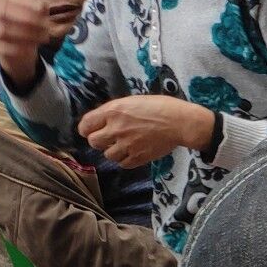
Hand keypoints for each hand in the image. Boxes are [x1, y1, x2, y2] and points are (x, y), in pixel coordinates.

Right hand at [0, 0, 58, 86]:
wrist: (16, 49)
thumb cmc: (24, 24)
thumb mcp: (31, 12)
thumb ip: (36, 6)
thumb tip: (42, 6)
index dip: (25, 2)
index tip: (42, 9)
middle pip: (3, 12)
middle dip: (27, 18)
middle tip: (45, 26)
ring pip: (3, 31)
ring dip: (27, 34)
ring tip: (44, 37)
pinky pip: (5, 48)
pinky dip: (20, 48)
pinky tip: (33, 48)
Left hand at [77, 96, 216, 166]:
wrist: (180, 122)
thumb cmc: (159, 106)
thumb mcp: (132, 101)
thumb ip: (115, 111)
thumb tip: (105, 120)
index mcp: (112, 112)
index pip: (86, 125)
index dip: (87, 129)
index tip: (91, 131)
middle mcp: (116, 129)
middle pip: (94, 142)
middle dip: (99, 141)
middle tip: (108, 139)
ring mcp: (127, 145)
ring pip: (108, 155)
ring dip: (113, 151)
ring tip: (123, 147)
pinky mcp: (139, 157)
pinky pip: (123, 164)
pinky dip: (125, 160)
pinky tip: (132, 153)